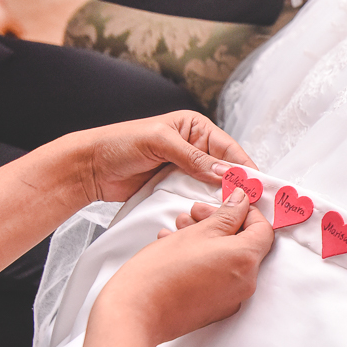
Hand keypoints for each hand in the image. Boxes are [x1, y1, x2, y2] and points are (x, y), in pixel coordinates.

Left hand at [0, 111, 254, 302]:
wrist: (89, 168)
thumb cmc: (119, 145)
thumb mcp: (158, 143)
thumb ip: (193, 157)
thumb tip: (224, 173)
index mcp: (195, 128)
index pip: (229, 149)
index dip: (245, 168)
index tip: (257, 187)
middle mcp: (195, 148)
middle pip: (227, 169)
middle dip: (239, 186)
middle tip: (255, 206)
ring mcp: (187, 170)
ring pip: (216, 187)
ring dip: (226, 200)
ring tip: (240, 215)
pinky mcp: (176, 188)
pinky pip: (199, 198)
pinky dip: (208, 207)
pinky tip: (217, 218)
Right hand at [77, 188, 274, 346]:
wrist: (135, 313)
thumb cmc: (162, 272)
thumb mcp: (197, 231)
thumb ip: (227, 215)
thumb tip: (242, 201)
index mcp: (246, 260)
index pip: (263, 229)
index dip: (248, 212)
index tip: (229, 203)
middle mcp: (246, 283)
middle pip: (243, 244)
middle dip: (220, 223)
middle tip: (196, 213)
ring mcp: (231, 299)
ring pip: (227, 259)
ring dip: (207, 239)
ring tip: (179, 228)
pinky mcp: (215, 309)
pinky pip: (217, 277)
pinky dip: (203, 259)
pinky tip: (175, 248)